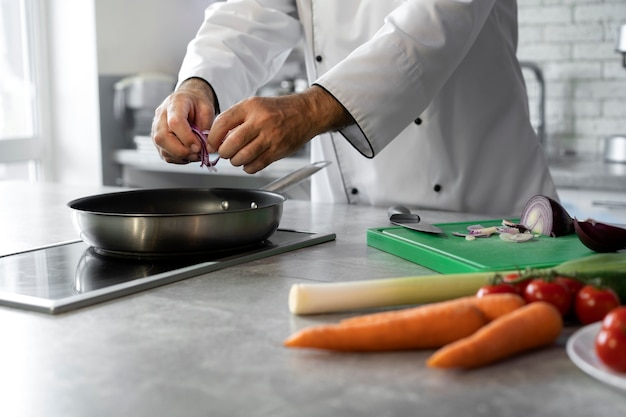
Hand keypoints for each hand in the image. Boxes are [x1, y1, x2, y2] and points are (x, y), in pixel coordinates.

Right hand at [151, 78, 217, 163]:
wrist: (187, 101)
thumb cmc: (196, 105)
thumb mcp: (207, 110)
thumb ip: (205, 127)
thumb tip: (203, 147)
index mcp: (174, 104)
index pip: (175, 123)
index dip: (187, 138)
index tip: (199, 146)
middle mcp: (161, 116)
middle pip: (163, 138)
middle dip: (183, 151)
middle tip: (198, 152)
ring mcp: (156, 129)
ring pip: (163, 149)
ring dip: (182, 157)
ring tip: (195, 153)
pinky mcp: (157, 141)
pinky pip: (165, 155)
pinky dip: (179, 159)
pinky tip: (188, 152)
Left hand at [207, 85, 352, 173]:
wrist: (305, 113)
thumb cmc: (278, 110)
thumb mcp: (254, 105)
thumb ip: (235, 119)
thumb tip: (216, 138)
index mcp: (250, 107)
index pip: (222, 123)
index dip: (212, 138)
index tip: (211, 144)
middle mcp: (260, 121)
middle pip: (231, 144)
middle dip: (223, 152)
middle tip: (224, 152)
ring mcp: (270, 137)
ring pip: (242, 158)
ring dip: (235, 161)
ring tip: (237, 157)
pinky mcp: (278, 151)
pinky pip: (256, 166)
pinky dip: (248, 167)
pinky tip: (250, 161)